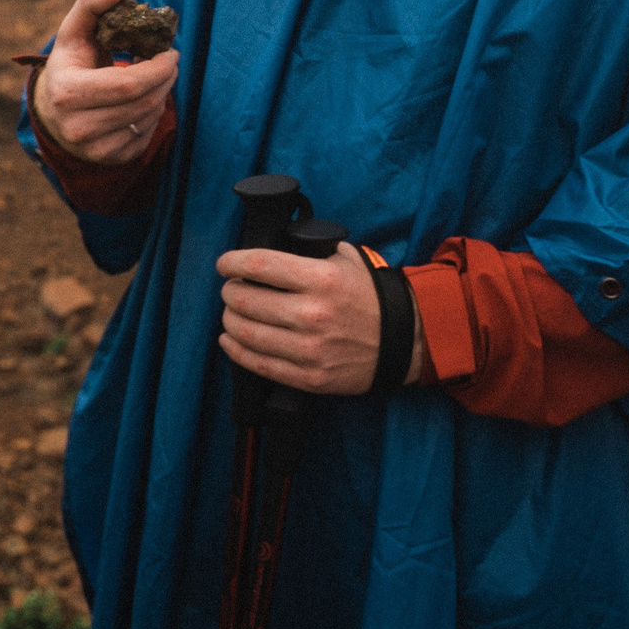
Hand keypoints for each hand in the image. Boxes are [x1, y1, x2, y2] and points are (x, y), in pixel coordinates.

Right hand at [31, 0, 178, 165]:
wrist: (54, 110)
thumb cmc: (70, 63)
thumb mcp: (74, 31)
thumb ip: (92, 3)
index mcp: (67, 93)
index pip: (128, 85)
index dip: (157, 68)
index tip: (170, 52)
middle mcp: (78, 128)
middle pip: (143, 102)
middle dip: (165, 79)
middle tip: (170, 62)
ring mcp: (94, 149)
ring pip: (148, 118)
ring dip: (161, 94)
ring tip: (155, 76)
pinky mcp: (110, 158)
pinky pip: (146, 134)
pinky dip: (152, 113)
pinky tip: (143, 99)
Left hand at [217, 244, 411, 395]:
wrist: (404, 340)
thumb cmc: (371, 296)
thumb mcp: (347, 260)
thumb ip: (311, 251)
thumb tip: (273, 251)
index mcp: (321, 279)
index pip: (260, 265)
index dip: (232, 262)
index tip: (224, 263)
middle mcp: (312, 314)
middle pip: (246, 299)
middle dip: (230, 291)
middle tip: (231, 288)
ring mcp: (309, 349)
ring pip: (247, 333)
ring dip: (230, 320)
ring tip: (232, 313)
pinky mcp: (309, 377)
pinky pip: (260, 364)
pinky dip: (236, 351)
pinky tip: (230, 340)